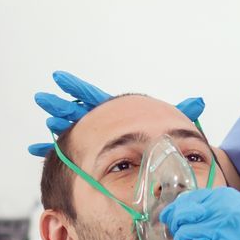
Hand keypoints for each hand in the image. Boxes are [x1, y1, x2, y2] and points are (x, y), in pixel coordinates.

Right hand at [31, 70, 204, 152]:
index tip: (59, 78)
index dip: (77, 88)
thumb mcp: (173, 124)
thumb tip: (199, 102)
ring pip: (72, 129)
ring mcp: (97, 138)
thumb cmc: (165, 140)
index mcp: (117, 112)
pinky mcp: (94, 153)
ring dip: (58, 125)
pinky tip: (40, 150)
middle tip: (41, 98)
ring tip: (45, 123)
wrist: (164, 161)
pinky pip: (72, 151)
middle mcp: (103, 123)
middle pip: (77, 110)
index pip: (94, 97)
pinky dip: (55, 149)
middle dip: (59, 105)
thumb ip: (184, 111)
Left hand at [161, 187, 239, 239]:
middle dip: (175, 228)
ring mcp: (219, 231)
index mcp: (221, 198)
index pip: (185, 202)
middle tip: (178, 235)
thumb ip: (216, 207)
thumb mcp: (238, 205)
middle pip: (181, 218)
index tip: (169, 218)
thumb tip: (192, 213)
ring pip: (184, 235)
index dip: (173, 212)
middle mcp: (217, 211)